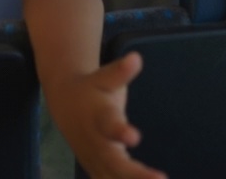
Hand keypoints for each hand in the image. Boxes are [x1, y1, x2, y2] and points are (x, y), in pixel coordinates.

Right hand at [48, 52, 166, 178]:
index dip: (120, 131)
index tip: (134, 137)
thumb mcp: (104, 77)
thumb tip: (136, 58)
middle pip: (113, 162)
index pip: (109, 125)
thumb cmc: (92, 89)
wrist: (65, 103)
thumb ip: (120, 72)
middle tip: (160, 178)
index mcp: (98, 117)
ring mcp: (94, 159)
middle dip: (135, 174)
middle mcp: (95, 142)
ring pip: (112, 178)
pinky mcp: (96, 169)